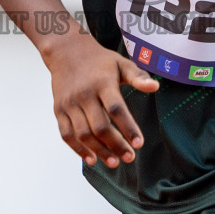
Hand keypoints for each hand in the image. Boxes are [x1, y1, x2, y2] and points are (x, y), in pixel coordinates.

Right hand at [44, 33, 158, 167]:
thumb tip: (155, 87)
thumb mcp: (121, 64)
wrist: (66, 51)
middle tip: (129, 158)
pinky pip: (66, 134)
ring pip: (83, 134)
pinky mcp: (59, 110)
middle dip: (116, 145)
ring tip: (114, 162)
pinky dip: (78, 149)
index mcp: (102, 83)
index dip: (128, 127)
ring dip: (99, 151)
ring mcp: (69, 103)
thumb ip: (138, 77)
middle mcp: (84, 94)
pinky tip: (91, 159)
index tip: (139, 143)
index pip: (116, 109)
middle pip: (100, 126)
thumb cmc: (99, 60)